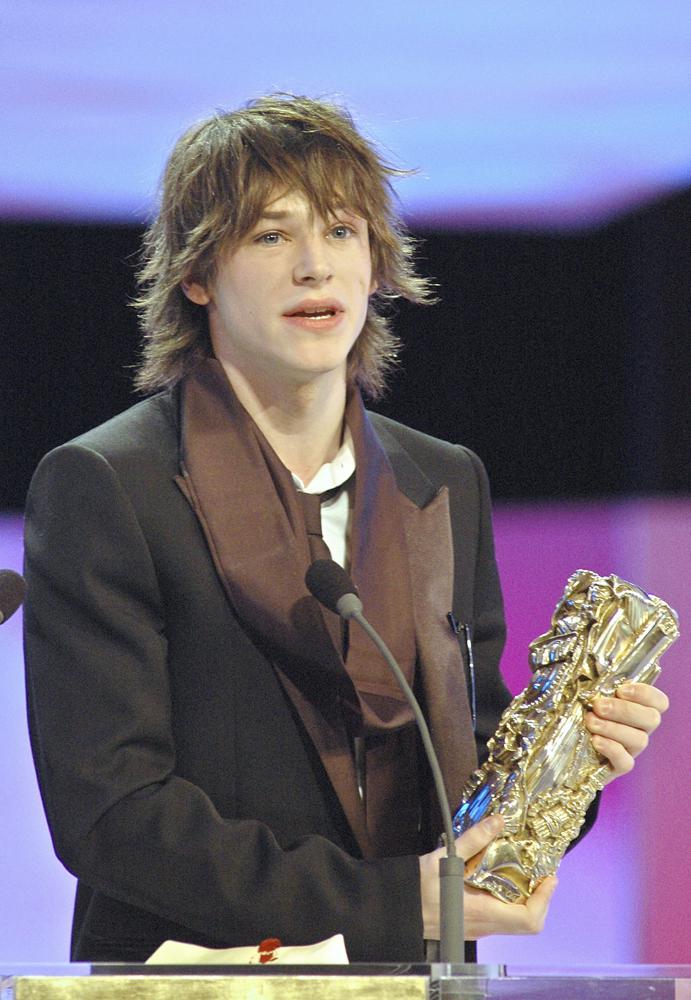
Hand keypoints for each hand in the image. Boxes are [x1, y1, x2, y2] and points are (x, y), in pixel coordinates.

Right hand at [419, 816, 557, 940]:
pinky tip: (499, 880)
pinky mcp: (470, 925)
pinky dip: (508, 901)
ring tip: (522, 872)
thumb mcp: (445, 859)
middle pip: (527, 923)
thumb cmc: (416, 889)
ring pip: (514, 921)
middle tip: (540, 873)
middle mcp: (484, 926)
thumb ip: (473, 840)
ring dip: (524, 899)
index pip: (528, 919)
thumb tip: (498, 821)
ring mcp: (478, 928)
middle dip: (539, 898)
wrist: (394, 910)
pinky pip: (500, 918)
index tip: (550, 877)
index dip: (545, 899)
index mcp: (483, 913)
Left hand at [584, 682, 668, 783]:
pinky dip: (612, 749)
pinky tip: (595, 740)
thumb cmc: (578, 715)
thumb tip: (594, 673)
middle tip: (598, 706)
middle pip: (651, 719)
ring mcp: (630, 750)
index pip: (658, 701)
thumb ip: (596, 687)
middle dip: (624, 710)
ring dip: (613, 728)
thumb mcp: (586, 697)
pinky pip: (626, 762)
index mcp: (637, 709)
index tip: (621, 690)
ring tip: (590, 722)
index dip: (645, 693)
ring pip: (639, 740)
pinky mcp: (618, 768)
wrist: (563, 747)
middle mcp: (639, 730)